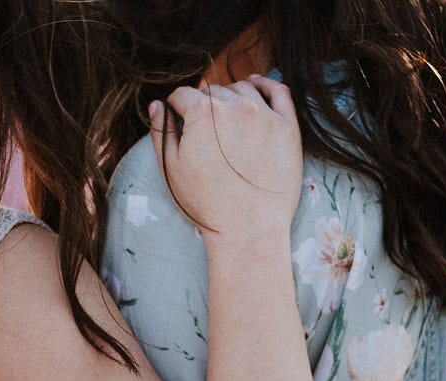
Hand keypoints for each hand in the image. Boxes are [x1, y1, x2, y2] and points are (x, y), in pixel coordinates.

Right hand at [152, 75, 302, 251]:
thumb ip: (161, 132)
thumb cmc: (206, 204)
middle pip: (213, 91)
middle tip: (204, 127)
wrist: (249, 230)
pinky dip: (266, 84)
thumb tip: (157, 106)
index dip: (176, 106)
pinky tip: (256, 86)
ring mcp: (265, 115)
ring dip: (231, 96)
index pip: (182, 95)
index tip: (177, 116)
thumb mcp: (171, 169)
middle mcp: (235, 106)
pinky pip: (279, 91)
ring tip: (227, 112)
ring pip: (243, 88)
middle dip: (203, 104)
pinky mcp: (288, 127)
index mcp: (202, 114)